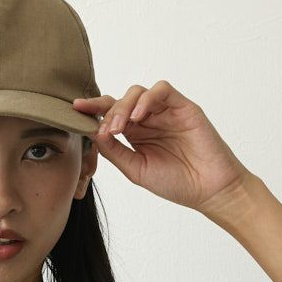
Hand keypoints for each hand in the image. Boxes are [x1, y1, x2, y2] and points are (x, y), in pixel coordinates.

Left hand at [71, 81, 254, 213]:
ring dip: (124, 107)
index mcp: (135, 134)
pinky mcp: (183, 107)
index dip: (93, 110)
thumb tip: (93, 134)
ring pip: (139, 93)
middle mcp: (148, 120)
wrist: (207, 190)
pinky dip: (147, 99)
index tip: (74, 110)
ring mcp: (165, 112)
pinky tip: (139, 116)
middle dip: (108, 112)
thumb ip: (115, 152)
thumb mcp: (135, 169)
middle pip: (121, 101)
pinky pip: (162, 91)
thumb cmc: (174, 182)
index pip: (110, 115)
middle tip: (106, 132)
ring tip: (119, 128)